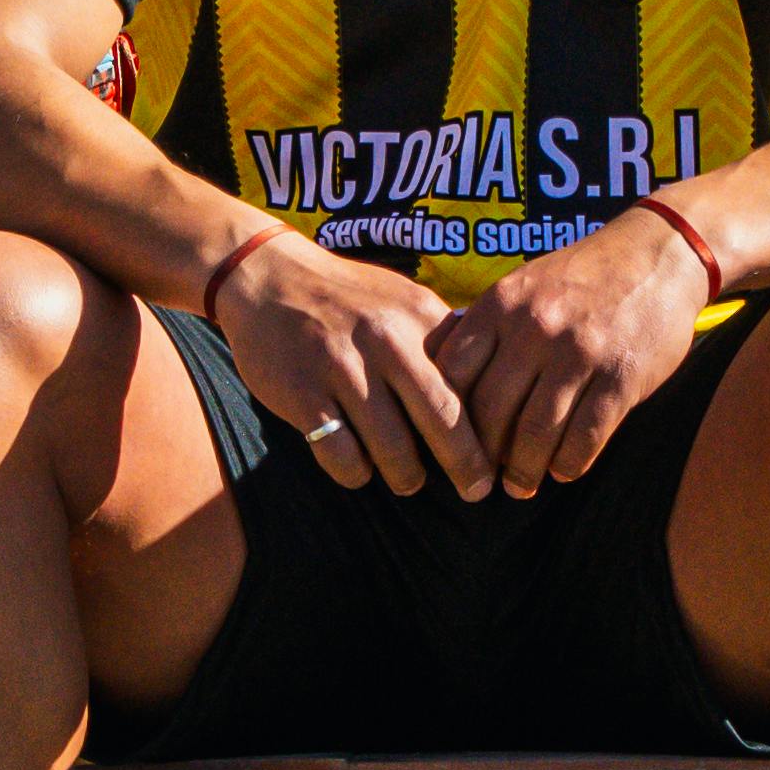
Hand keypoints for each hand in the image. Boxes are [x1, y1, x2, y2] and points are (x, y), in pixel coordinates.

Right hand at [213, 230, 489, 502]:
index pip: (471, 384)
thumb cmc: (349, 300)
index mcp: (419, 317)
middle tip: (476, 492)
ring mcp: (342, 368)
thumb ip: (445, 339)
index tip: (501, 457)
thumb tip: (498, 387)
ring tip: (408, 479)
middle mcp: (385, 339)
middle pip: (443, 421)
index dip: (490, 428)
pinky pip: (343, 457)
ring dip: (406, 476)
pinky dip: (356, 473)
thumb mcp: (404, 301)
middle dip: (466, 467)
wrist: (268, 277)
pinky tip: (358, 467)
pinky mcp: (302, 394)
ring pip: (393, 450)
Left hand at [427, 203, 710, 492]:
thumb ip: (487, 329)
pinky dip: (569, 463)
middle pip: (491, 410)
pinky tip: (563, 470)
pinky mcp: (622, 376)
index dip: (444, 416)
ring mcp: (580, 351)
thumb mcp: (522, 286)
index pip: (452, 373)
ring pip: (536, 432)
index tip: (450, 441)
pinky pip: (586, 436)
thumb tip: (442, 382)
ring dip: (525, 470)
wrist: (658, 254)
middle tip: (483, 478)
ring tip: (520, 485)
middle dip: (483, 456)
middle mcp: (535, 327)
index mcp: (502, 304)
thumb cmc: (581, 278)